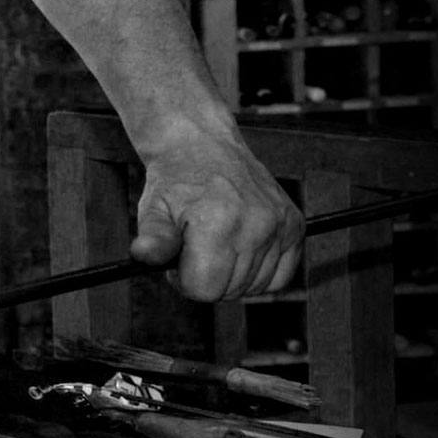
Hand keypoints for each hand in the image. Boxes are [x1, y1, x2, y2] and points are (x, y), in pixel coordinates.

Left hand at [128, 128, 303, 300]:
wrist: (203, 145)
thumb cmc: (175, 182)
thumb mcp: (153, 208)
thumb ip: (153, 238)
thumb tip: (142, 255)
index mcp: (218, 222)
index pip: (205, 290)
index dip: (185, 281)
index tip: (180, 259)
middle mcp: (256, 224)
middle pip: (229, 291)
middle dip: (208, 278)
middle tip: (196, 248)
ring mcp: (279, 225)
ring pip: (255, 287)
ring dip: (233, 276)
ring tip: (217, 244)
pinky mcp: (294, 225)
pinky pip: (280, 276)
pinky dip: (260, 273)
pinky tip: (241, 251)